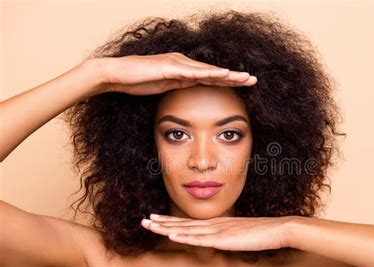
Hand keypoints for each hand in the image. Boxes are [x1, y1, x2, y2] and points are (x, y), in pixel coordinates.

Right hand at [96, 52, 256, 94]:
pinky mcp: (169, 67)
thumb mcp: (164, 87)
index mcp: (183, 71)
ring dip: (227, 75)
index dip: (228, 82)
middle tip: (253, 80)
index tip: (244, 86)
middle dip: (234, 77)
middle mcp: (183, 64)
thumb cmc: (137, 81)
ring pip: (207, 71)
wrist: (116, 75)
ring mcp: (177, 64)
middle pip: (214, 73)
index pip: (210, 78)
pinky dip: (208, 74)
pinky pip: (192, 72)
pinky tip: (222, 75)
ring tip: (244, 77)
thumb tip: (190, 91)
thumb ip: (178, 87)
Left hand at [141, 214, 295, 250]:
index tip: (157, 219)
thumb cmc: (264, 232)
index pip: (190, 223)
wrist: (279, 228)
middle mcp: (215, 225)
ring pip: (187, 229)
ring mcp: (219, 230)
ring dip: (167, 228)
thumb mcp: (242, 234)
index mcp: (218, 224)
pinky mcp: (225, 238)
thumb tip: (221, 240)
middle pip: (184, 224)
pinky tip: (171, 236)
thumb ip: (230, 236)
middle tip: (144, 220)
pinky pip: (201, 239)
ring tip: (150, 225)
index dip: (172, 221)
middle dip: (162, 222)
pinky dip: (184, 237)